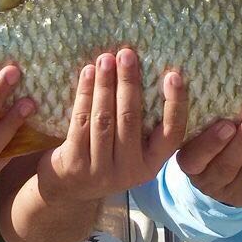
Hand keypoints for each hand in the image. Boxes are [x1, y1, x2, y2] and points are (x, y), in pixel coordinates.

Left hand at [36, 48, 187, 203]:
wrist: (67, 188)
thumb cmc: (105, 156)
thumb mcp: (130, 149)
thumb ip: (142, 123)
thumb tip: (150, 72)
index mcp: (151, 164)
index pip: (171, 133)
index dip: (175, 104)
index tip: (174, 75)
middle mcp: (130, 171)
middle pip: (131, 119)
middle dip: (129, 82)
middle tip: (127, 54)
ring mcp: (101, 171)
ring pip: (104, 119)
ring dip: (105, 84)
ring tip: (106, 58)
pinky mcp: (75, 165)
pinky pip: (81, 122)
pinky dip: (85, 94)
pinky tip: (87, 74)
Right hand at [176, 110, 241, 207]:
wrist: (215, 174)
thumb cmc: (213, 139)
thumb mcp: (202, 130)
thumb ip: (209, 116)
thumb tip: (223, 82)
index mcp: (189, 159)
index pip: (195, 154)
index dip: (211, 141)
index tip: (227, 123)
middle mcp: (205, 178)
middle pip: (225, 163)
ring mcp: (225, 190)